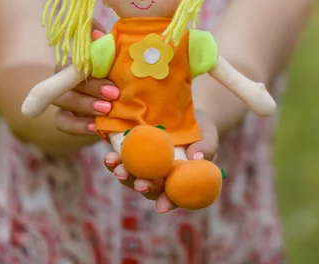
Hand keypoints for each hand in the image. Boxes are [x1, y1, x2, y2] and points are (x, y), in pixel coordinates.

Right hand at [53, 19, 119, 135]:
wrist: (127, 98)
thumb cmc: (120, 71)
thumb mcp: (117, 57)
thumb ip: (105, 44)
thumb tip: (97, 33)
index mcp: (76, 60)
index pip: (72, 60)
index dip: (87, 66)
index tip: (108, 72)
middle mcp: (65, 77)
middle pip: (66, 80)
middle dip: (90, 88)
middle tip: (114, 94)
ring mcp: (64, 97)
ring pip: (63, 100)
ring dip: (84, 105)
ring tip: (106, 110)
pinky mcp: (66, 117)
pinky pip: (63, 122)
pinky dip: (77, 126)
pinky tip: (95, 127)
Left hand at [103, 109, 218, 212]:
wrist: (184, 111)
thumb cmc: (202, 129)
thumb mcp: (208, 136)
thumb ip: (206, 148)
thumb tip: (197, 157)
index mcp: (180, 181)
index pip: (174, 196)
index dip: (168, 202)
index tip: (162, 206)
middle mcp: (160, 178)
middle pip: (150, 188)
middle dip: (143, 187)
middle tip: (139, 184)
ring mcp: (145, 166)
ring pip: (133, 177)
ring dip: (124, 176)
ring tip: (118, 170)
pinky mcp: (133, 152)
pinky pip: (122, 159)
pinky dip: (115, 160)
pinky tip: (109, 157)